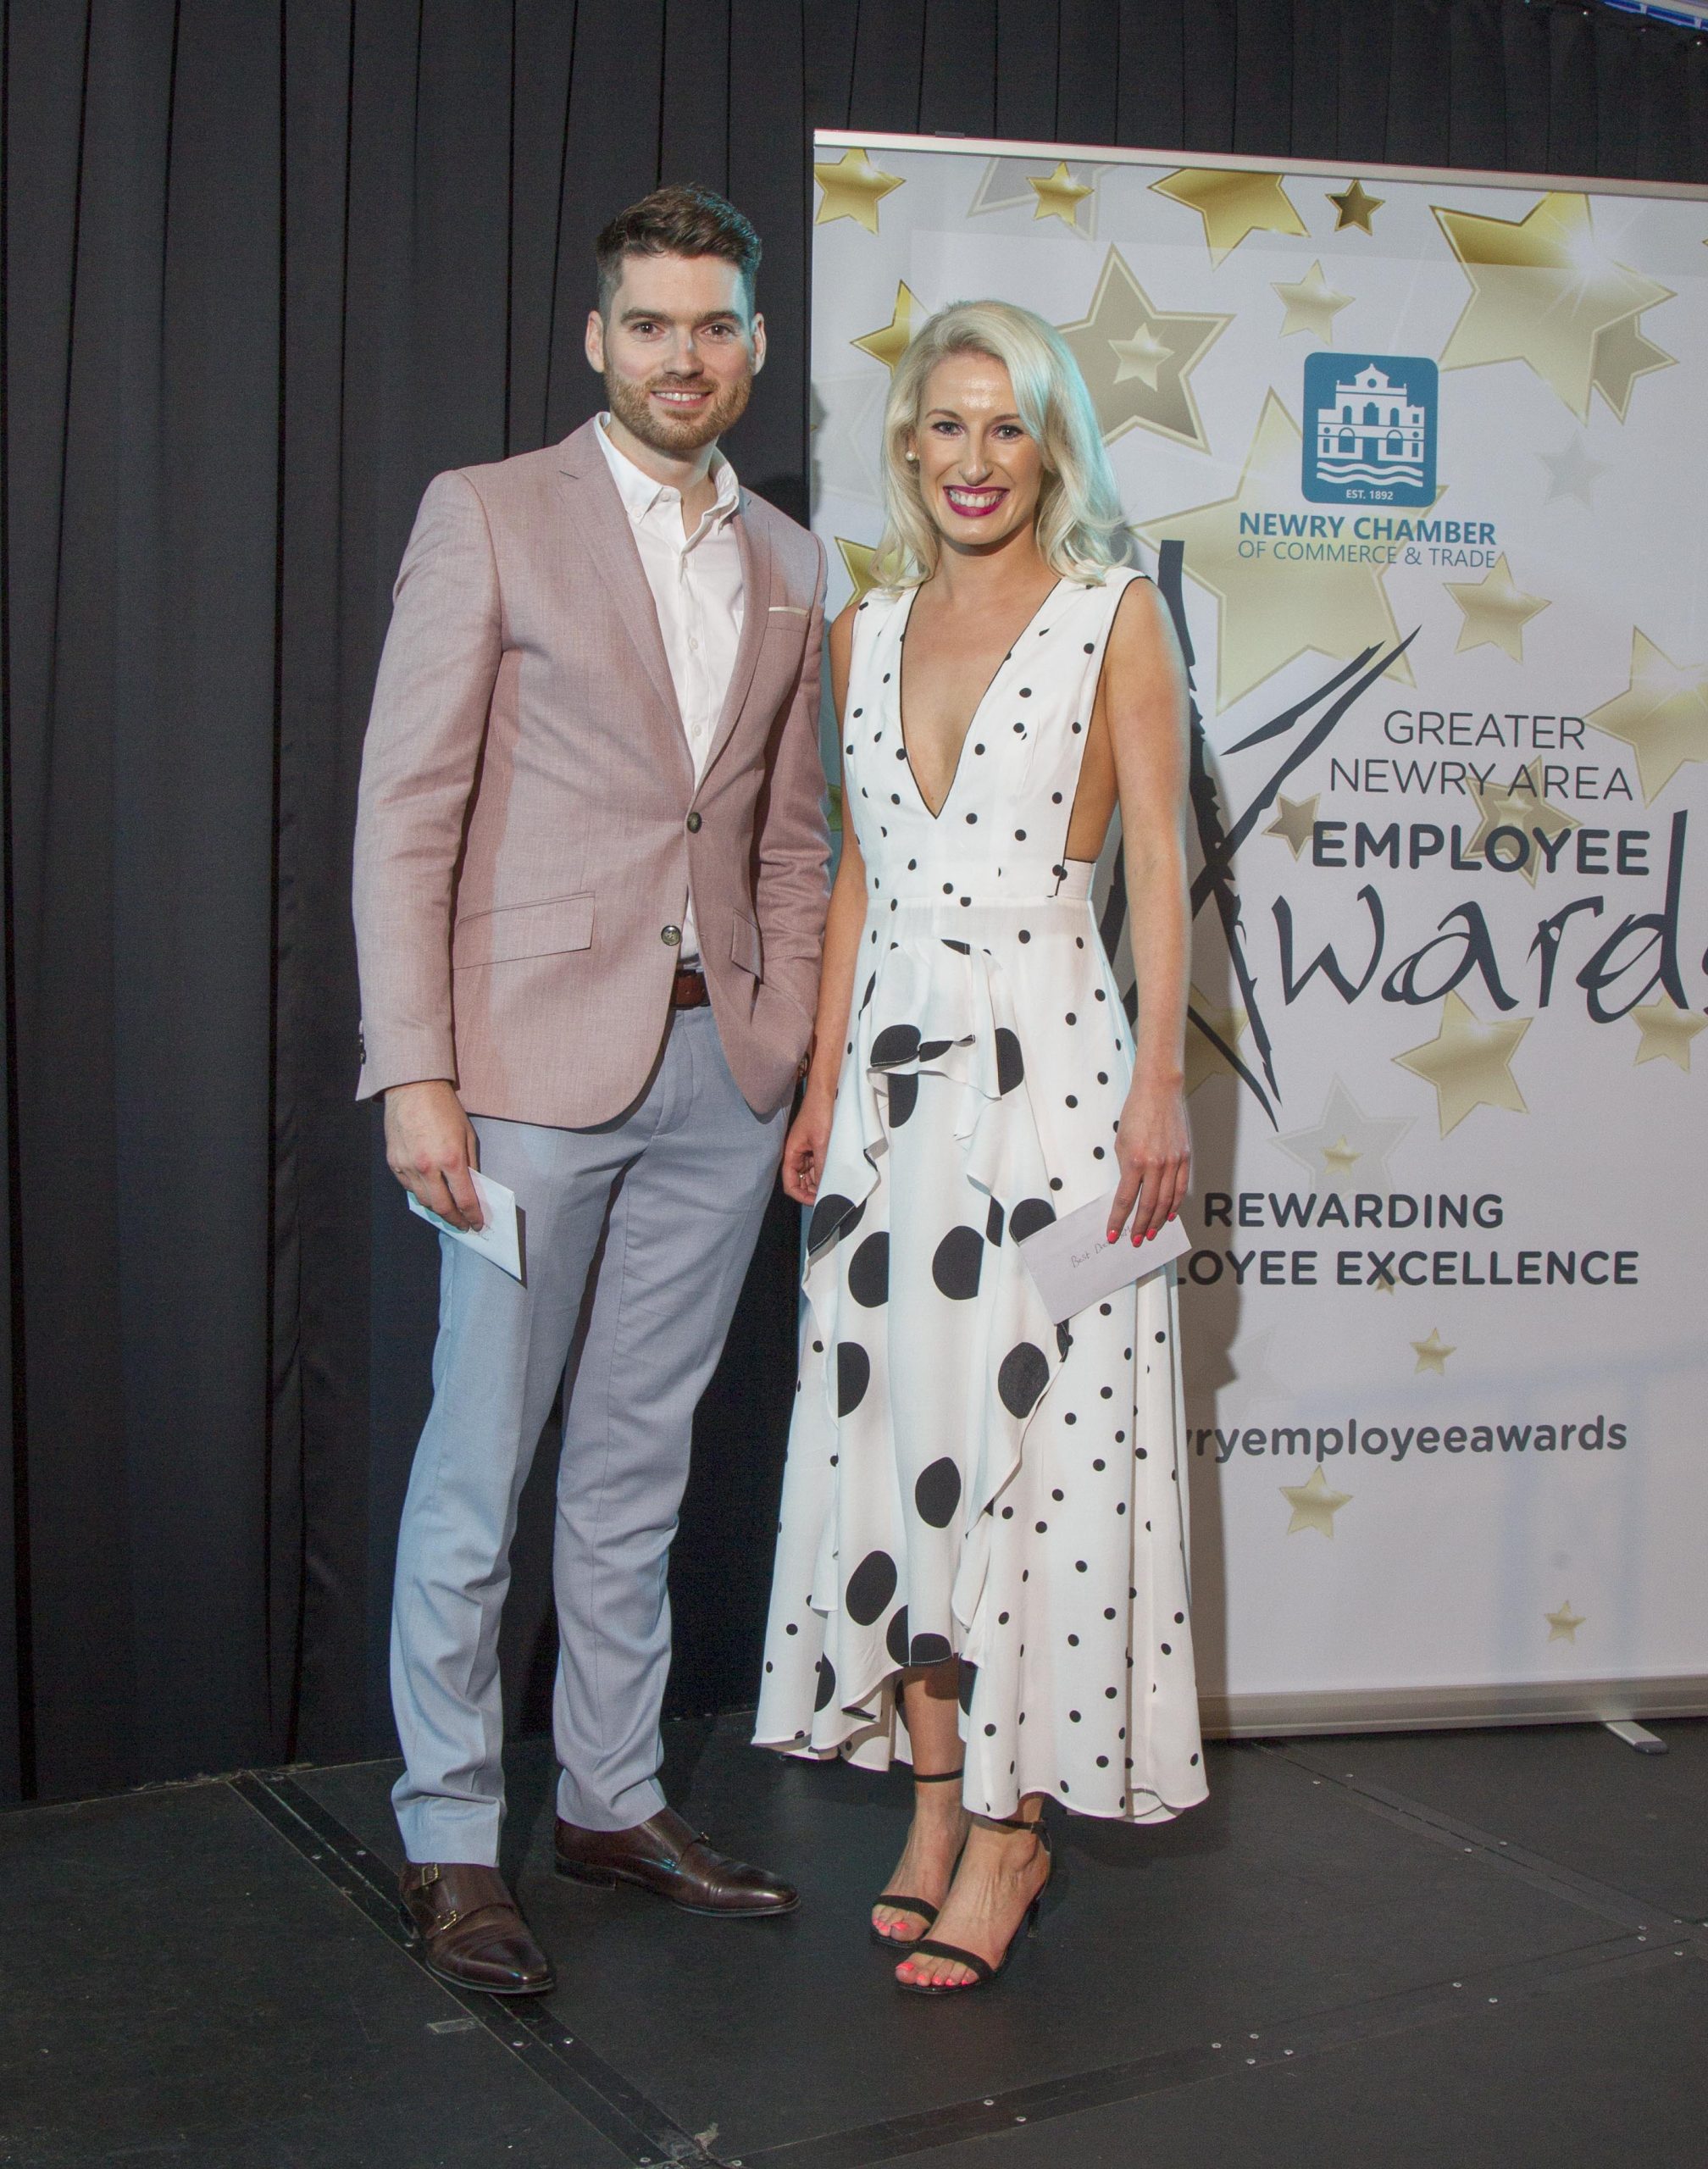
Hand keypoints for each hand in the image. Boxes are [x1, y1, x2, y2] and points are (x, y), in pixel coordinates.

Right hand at [384, 1079, 483, 1229]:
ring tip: (448, 1212)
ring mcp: (408, 1166)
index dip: (473, 1216)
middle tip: (463, 1225)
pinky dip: (420, 1193)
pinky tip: (429, 1192)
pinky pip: (408, 1187)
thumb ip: (470, 1163)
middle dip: (455, 1220)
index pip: (465, 1199)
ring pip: (423, 1201)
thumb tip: (473, 1187)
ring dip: (437, 1210)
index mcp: (451, 1159)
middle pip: (442, 1207)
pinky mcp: (394, 1162)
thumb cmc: (444, 1108)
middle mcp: (428, 1167)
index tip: (477, 1224)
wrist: (413, 1089)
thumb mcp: (467, 1135)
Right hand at [782, 1090, 833, 1205]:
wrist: (825, 1093)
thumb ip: (821, 1165)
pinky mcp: (816, 1147)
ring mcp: (806, 1151)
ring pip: (810, 1175)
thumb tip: (823, 1185)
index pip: (790, 1184)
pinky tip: (834, 1174)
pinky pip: (818, 1165)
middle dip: (811, 1191)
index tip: (816, 1201)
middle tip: (828, 1195)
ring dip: (819, 1182)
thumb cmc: (818, 1113)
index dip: (801, 1195)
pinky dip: (824, 1171)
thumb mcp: (821, 1142)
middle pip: (800, 1182)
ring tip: (833, 1186)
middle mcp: (797, 1155)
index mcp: (791, 1154)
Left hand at [1106, 1077, 1189, 1245]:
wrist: (1159, 1092)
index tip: (1114, 1233)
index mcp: (1135, 1161)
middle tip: (1135, 1240)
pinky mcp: (1185, 1158)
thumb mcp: (1121, 1142)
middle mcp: (1156, 1165)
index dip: (1119, 1220)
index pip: (1126, 1200)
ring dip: (1158, 1221)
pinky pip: (1181, 1187)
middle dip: (1140, 1226)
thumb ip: (1126, 1167)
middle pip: (1148, 1205)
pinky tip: (1169, 1214)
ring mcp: (1173, 1162)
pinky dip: (1175, 1204)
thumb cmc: (1136, 1113)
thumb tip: (1129, 1189)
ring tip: (1151, 1233)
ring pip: (1167, 1201)